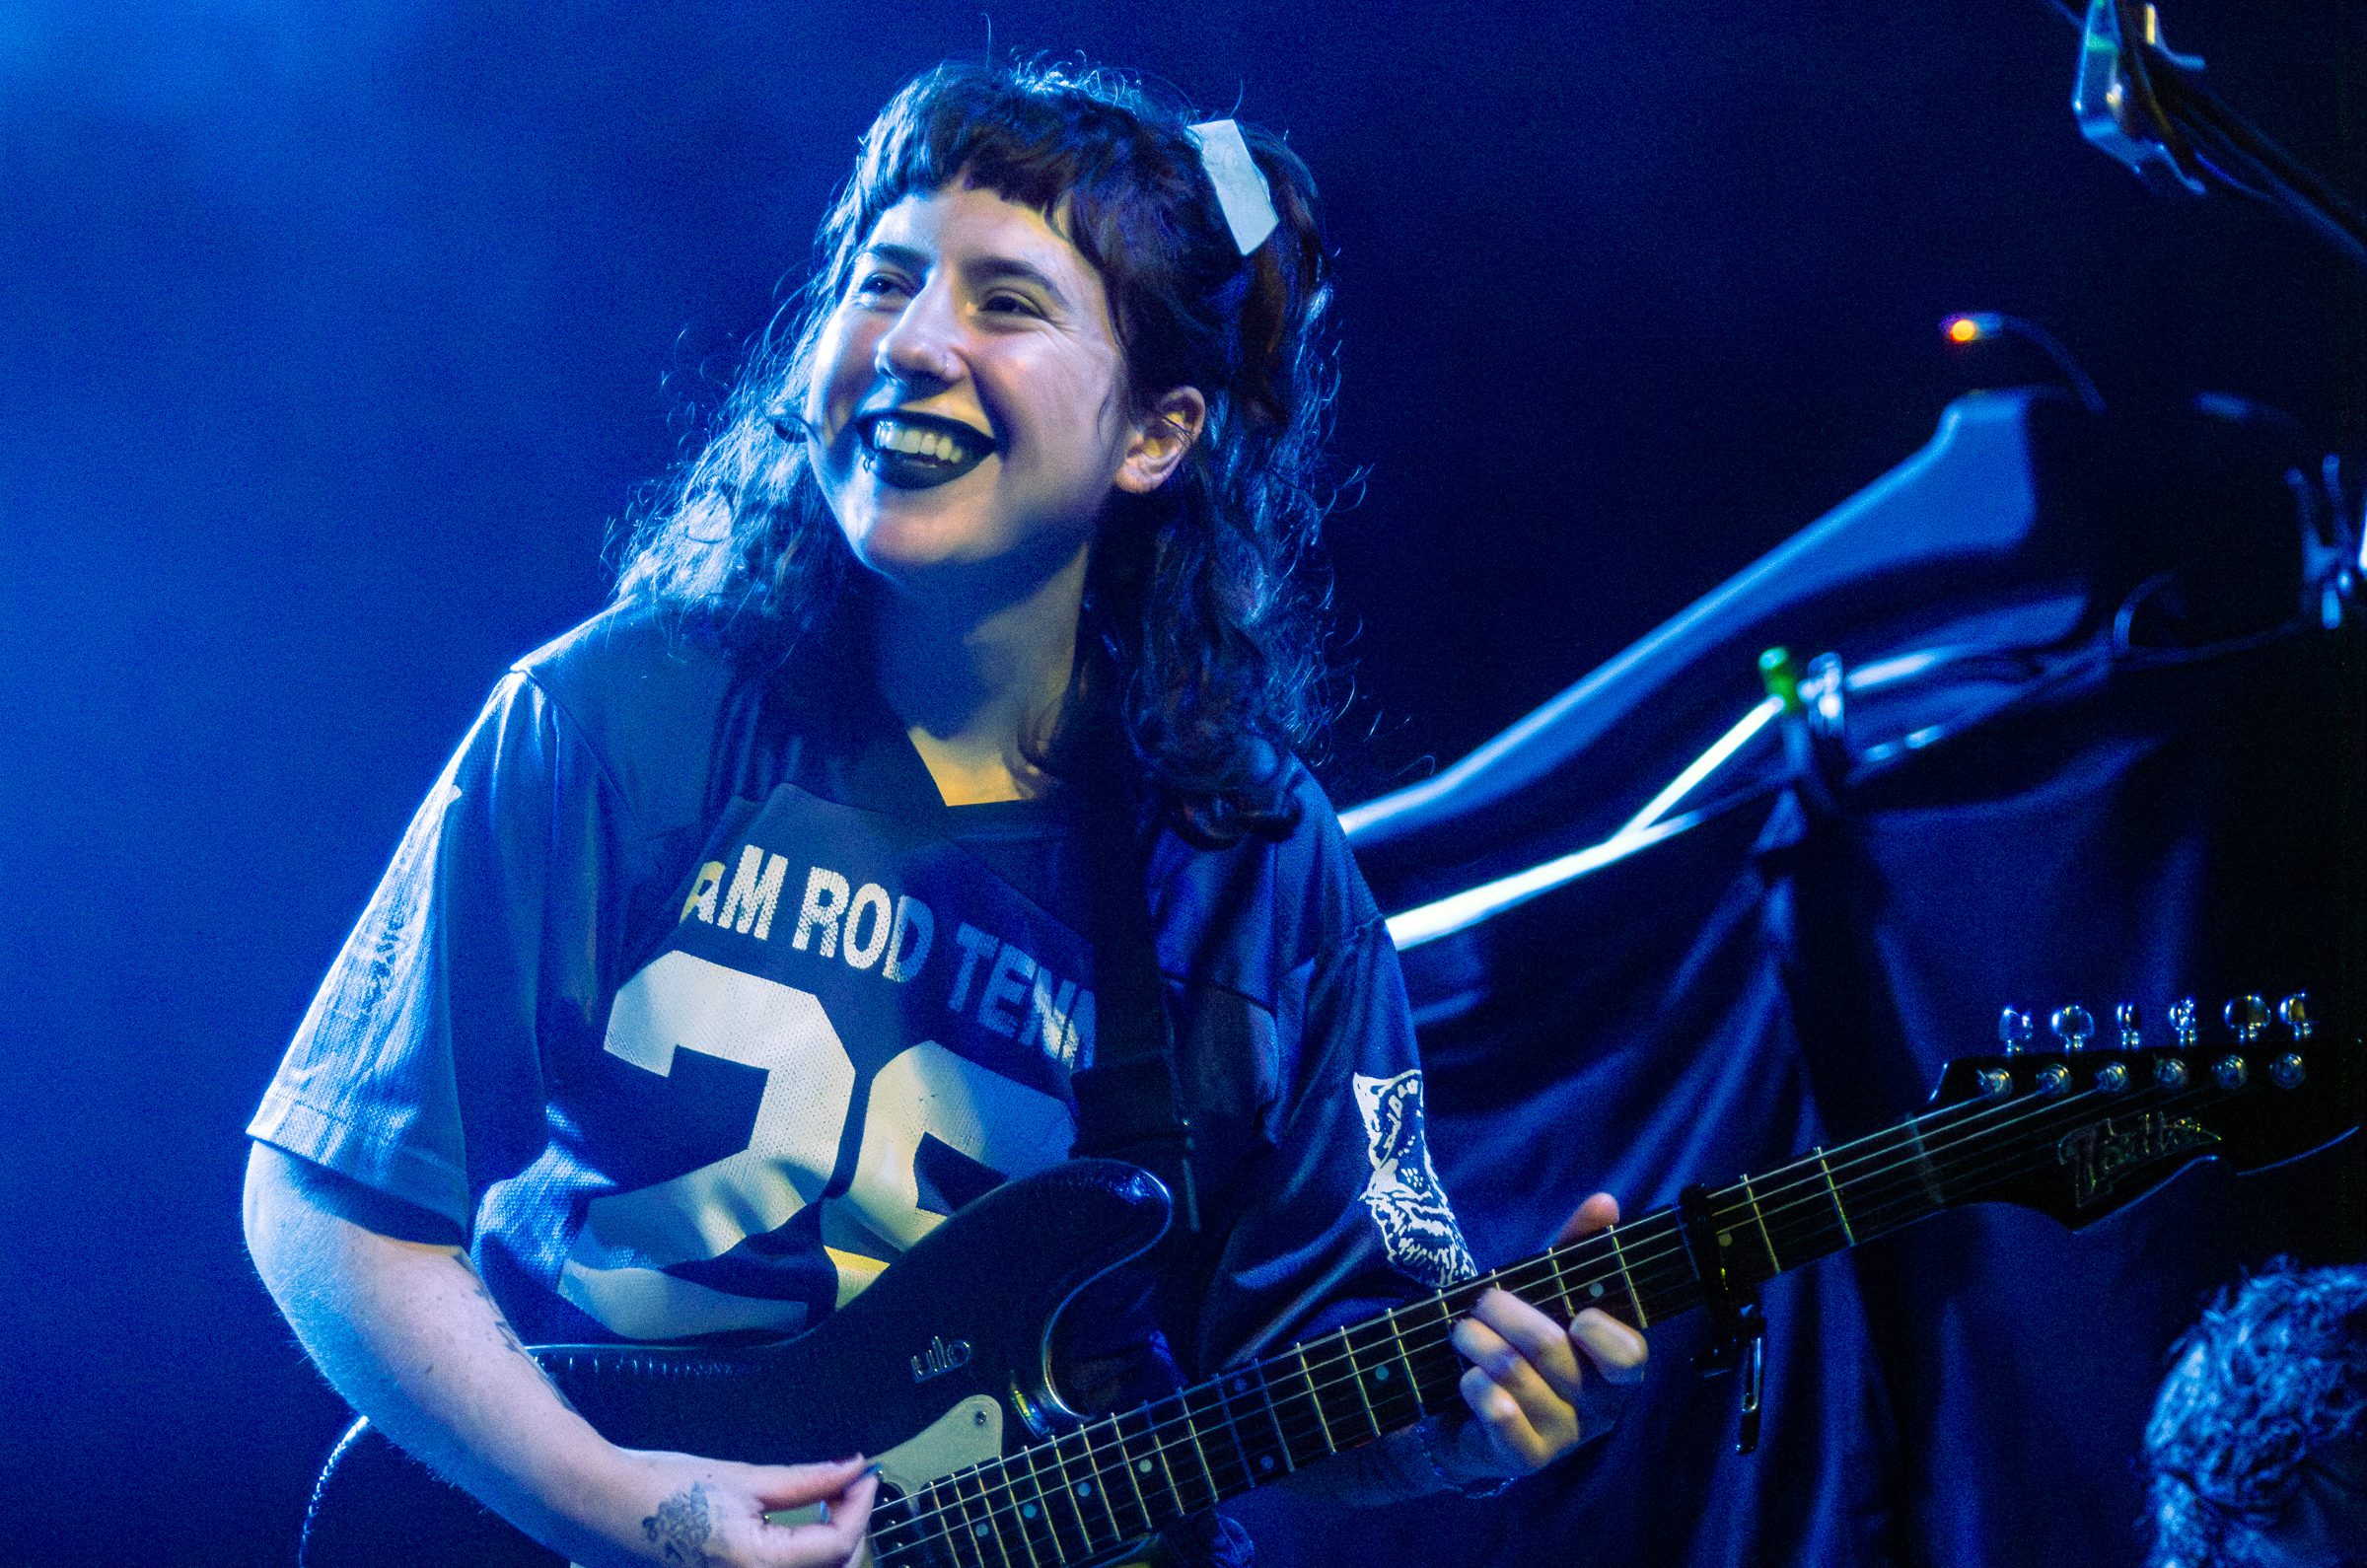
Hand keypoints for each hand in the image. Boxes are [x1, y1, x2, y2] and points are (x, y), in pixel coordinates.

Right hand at [598, 1450, 878, 1567]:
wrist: (603, 1508)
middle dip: (851, 1528)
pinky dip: (803, 1558)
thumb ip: (807, 1481)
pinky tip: (802, 1530)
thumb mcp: (744, 1478)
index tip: (866, 1473)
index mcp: (759, 1567)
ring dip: (831, 1548)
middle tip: (851, 1486)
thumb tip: (852, 1468)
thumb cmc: (664, 1490)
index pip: (839, 1545)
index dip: (862, 1505)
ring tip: (830, 1504)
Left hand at [1444, 1192, 1648, 1482]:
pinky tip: (1465, 1377)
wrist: (1470, 1408)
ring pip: (1516, 1376)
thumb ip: (1578, 1248)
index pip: (1629, 1357)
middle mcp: (1599, 1406)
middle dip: (1505, 1315)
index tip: (1573, 1313)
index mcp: (1616, 1367)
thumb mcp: (1547, 1292)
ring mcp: (1564, 1436)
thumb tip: (1606, 1201)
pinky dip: (1474, 1385)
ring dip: (1477, 1343)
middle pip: (1553, 1351)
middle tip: (1481, 1303)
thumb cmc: (1520, 1341)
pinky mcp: (1525, 1457)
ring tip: (1462, 1333)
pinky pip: (1499, 1414)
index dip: (1600, 1334)